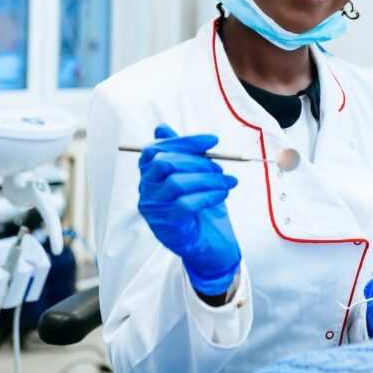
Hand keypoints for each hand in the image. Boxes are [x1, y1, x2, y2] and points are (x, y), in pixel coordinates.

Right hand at [137, 124, 241, 296]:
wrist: (209, 245)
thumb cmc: (200, 207)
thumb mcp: (192, 175)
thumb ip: (179, 153)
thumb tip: (161, 127)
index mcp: (148, 175)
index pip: (155, 149)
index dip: (185, 141)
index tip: (213, 140)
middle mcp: (145, 191)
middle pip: (164, 163)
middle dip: (198, 161)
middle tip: (220, 168)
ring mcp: (153, 210)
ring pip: (176, 183)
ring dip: (208, 179)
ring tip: (227, 182)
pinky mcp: (167, 227)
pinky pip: (185, 204)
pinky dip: (208, 195)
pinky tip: (222, 194)